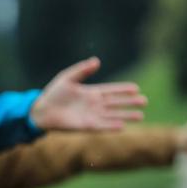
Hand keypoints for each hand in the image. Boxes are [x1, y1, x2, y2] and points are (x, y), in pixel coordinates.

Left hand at [29, 57, 145, 131]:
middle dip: (130, 103)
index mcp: (92, 93)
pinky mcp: (85, 126)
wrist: (41, 110)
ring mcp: (91, 116)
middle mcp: (94, 105)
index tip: (136, 88)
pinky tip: (122, 126)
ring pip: (112, 116)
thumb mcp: (68, 77)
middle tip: (145, 101)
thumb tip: (97, 61)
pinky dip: (111, 126)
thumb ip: (82, 70)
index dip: (123, 89)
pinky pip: (101, 126)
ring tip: (140, 116)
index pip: (112, 91)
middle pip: (116, 104)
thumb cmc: (53, 93)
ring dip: (125, 116)